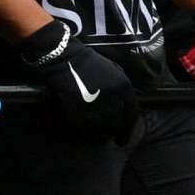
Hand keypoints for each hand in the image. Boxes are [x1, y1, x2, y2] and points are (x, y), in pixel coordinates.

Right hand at [20, 20, 136, 143]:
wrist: (62, 54)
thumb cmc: (86, 62)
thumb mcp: (113, 71)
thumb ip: (121, 89)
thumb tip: (125, 109)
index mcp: (125, 87)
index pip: (131, 115)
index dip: (127, 130)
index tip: (121, 141)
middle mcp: (114, 95)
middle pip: (115, 123)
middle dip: (110, 134)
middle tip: (104, 141)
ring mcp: (96, 99)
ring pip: (98, 125)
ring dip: (94, 133)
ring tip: (89, 136)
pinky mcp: (78, 103)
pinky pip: (78, 122)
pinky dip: (76, 125)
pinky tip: (74, 125)